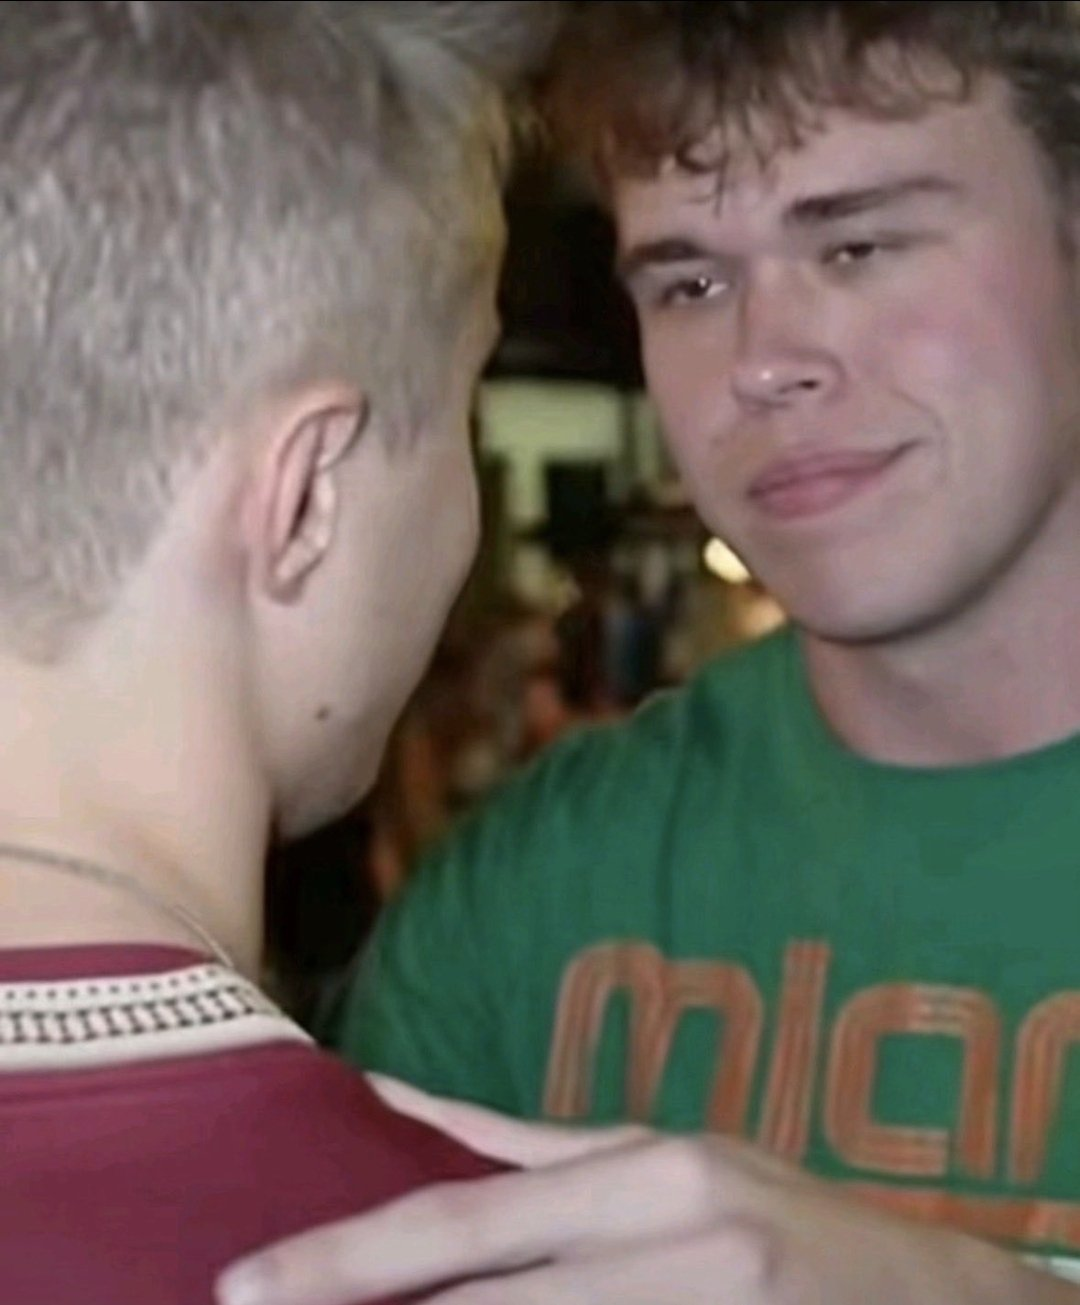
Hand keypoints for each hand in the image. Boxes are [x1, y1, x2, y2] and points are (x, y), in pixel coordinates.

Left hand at [217, 1076, 1078, 1304]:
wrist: (924, 1290)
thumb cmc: (767, 1210)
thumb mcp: (650, 1155)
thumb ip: (521, 1145)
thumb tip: (395, 1103)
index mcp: (651, 1169)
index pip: (467, 1218)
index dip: (347, 1257)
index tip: (247, 1282)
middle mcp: (680, 1240)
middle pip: (485, 1304)